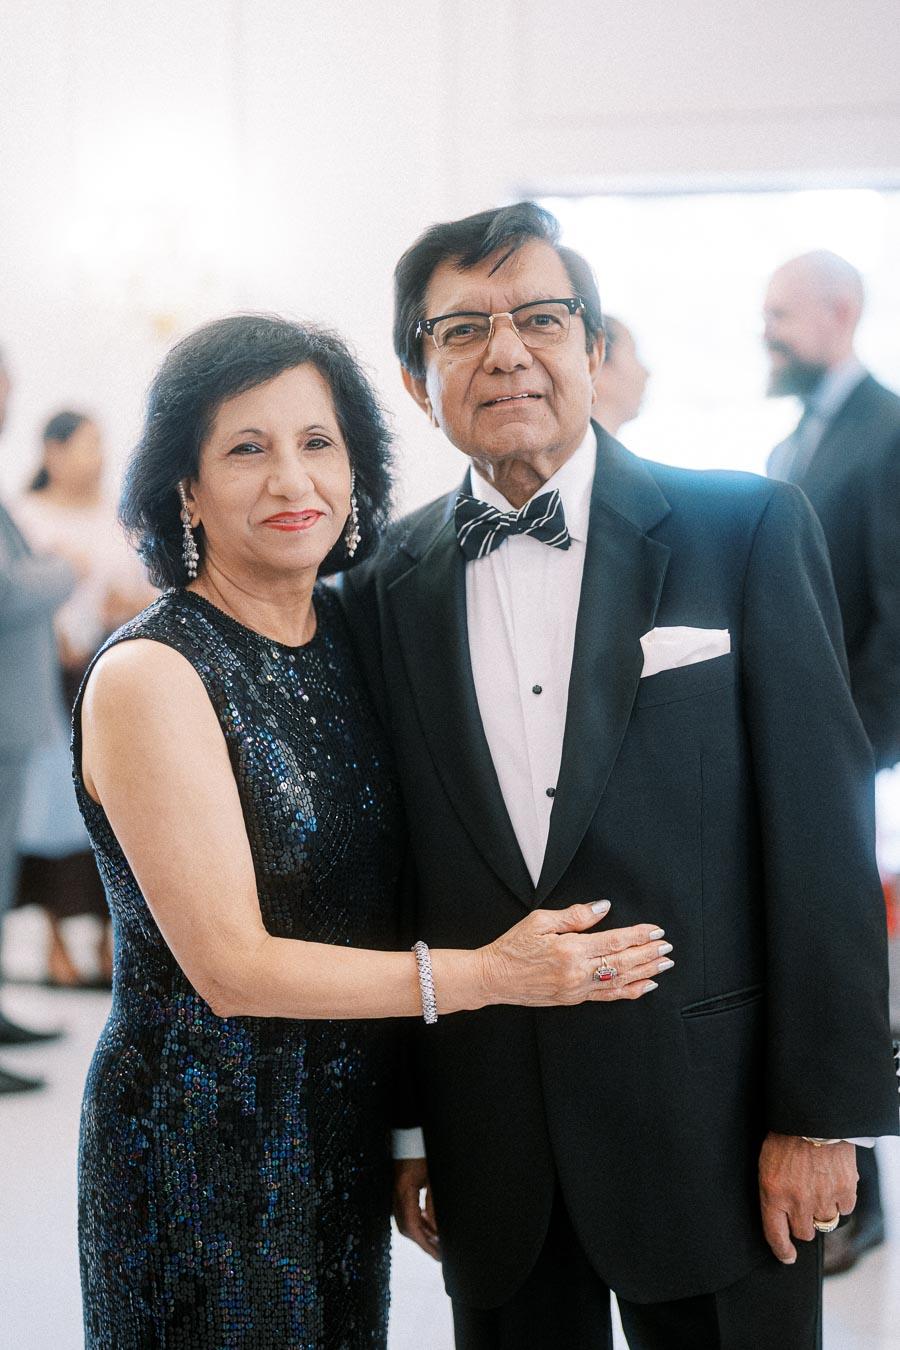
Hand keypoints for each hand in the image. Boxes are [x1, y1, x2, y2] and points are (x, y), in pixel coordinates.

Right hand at [393, 1157, 439, 1260]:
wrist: (410, 1136)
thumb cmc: (423, 1152)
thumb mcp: (433, 1178)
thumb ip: (434, 1205)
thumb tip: (437, 1230)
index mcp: (404, 1192)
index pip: (413, 1227)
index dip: (425, 1244)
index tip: (437, 1255)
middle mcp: (396, 1195)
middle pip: (407, 1228)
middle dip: (423, 1243)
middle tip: (438, 1254)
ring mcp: (395, 1192)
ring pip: (405, 1222)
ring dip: (421, 1233)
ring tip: (437, 1242)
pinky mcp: (398, 1189)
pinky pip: (405, 1212)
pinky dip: (418, 1222)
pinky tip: (430, 1225)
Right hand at [479, 902, 671, 1006]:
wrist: (493, 978)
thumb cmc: (513, 947)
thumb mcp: (540, 921)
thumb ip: (574, 915)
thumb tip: (603, 907)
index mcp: (570, 950)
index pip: (614, 941)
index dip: (638, 935)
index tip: (656, 931)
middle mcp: (577, 973)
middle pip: (622, 962)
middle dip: (648, 954)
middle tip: (667, 948)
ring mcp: (577, 990)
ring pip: (620, 981)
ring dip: (645, 972)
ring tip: (664, 965)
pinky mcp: (574, 999)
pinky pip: (608, 996)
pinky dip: (629, 991)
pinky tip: (644, 986)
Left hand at [758, 1132, 857, 1263]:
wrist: (812, 1116)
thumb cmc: (785, 1136)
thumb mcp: (767, 1164)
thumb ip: (774, 1193)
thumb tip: (783, 1219)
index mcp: (773, 1194)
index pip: (775, 1235)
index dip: (782, 1250)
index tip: (788, 1256)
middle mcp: (798, 1202)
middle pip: (803, 1233)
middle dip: (803, 1222)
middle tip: (804, 1202)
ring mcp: (823, 1199)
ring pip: (825, 1223)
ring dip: (822, 1209)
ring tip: (818, 1185)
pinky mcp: (845, 1191)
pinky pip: (845, 1209)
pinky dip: (841, 1200)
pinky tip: (833, 1181)